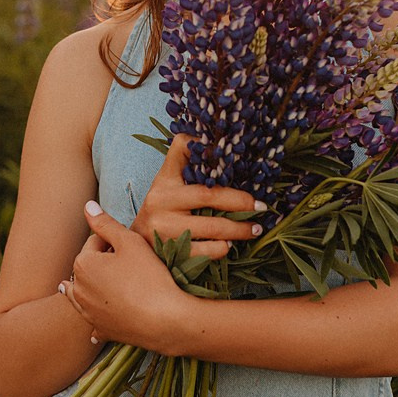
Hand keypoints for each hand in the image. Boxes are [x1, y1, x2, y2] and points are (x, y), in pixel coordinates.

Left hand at [61, 201, 186, 351]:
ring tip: (115, 283)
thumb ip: (106, 223)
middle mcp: (78, 290)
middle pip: (89, 266)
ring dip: (97, 286)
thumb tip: (87, 206)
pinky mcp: (101, 329)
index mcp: (83, 264)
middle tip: (130, 263)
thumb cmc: (149, 277)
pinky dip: (100, 312)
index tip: (130, 246)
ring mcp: (88, 313)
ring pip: (87, 292)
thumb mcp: (129, 242)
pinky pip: (95, 318)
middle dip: (103, 262)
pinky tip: (109, 311)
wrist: (165, 320)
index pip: (95, 241)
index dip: (113, 240)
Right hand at [131, 133, 265, 258]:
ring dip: (239, 229)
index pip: (182, 150)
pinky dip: (223, 248)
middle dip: (241, 202)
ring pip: (213, 227)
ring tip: (254, 230)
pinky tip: (229, 245)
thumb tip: (214, 144)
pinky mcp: (169, 252)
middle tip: (261, 207)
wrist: (136, 247)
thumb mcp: (167, 184)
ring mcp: (164, 228)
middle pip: (210, 195)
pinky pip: (207, 251)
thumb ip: (186, 165)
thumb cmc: (162, 211)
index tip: (231, 152)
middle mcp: (161, 200)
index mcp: (164, 180)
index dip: (204, 147)